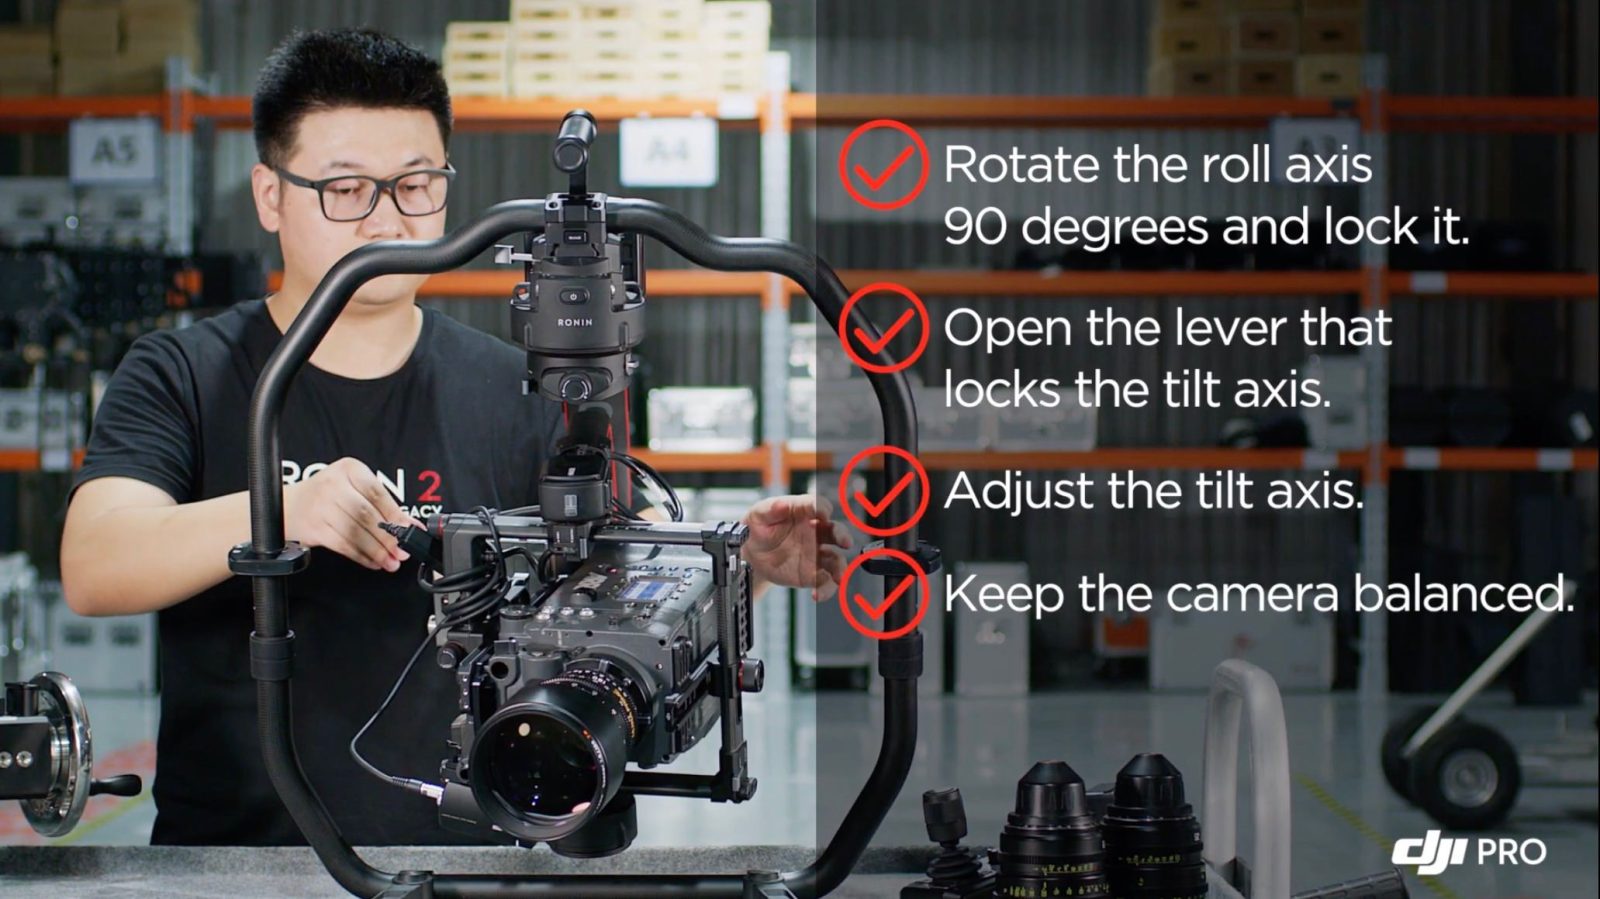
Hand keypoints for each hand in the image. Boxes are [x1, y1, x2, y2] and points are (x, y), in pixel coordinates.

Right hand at [283, 457, 418, 571]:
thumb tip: (409, 525)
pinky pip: (342, 544)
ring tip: (390, 561)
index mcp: (349, 469)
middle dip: (388, 537)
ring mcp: (320, 505)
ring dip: (376, 550)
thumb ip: (381, 504)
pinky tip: (372, 561)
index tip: (410, 530)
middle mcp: (333, 484)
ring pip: (355, 532)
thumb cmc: (327, 496)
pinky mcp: (313, 527)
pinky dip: (361, 555)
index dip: (396, 515)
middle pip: (367, 514)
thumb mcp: (353, 488)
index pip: (377, 493)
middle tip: (402, 551)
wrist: (288, 506)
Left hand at [741, 494, 851, 599]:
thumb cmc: (759, 527)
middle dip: (842, 535)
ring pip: (836, 559)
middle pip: (835, 531)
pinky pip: (824, 582)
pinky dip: (825, 589)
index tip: (823, 513)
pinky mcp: (812, 574)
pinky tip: (817, 594)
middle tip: (845, 542)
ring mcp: (816, 554)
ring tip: (837, 577)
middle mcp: (815, 532)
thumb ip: (771, 508)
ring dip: (840, 568)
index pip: (818, 506)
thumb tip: (782, 504)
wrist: (752, 553)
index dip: (822, 508)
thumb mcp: (759, 513)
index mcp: (804, 513)